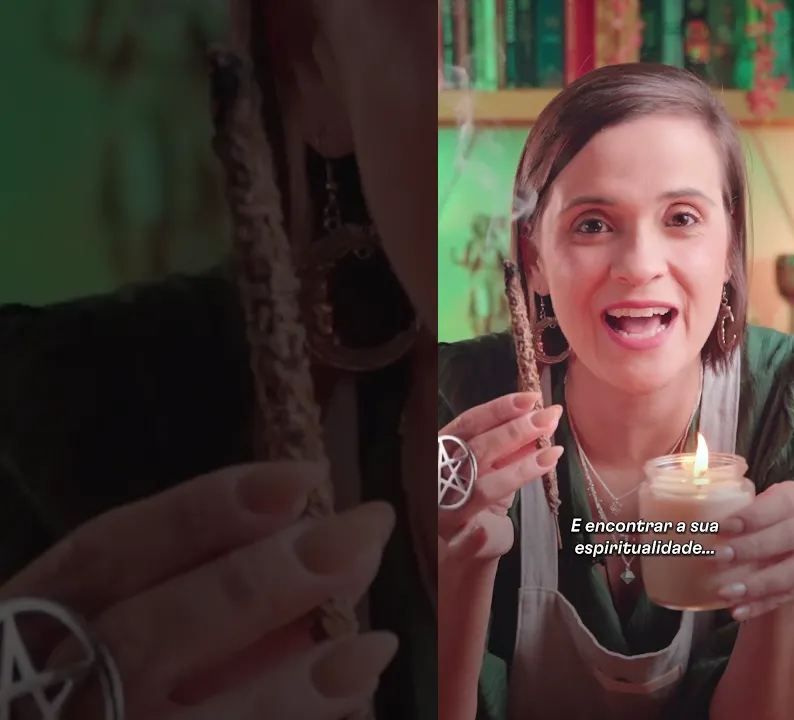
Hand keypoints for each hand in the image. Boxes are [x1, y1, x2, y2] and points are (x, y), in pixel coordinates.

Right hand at [0, 462, 396, 719]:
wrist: (82, 713)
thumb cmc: (106, 670)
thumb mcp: (131, 609)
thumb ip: (203, 579)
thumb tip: (313, 539)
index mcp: (31, 621)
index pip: (106, 555)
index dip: (202, 512)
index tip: (302, 478)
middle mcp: (48, 689)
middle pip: (144, 638)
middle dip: (257, 584)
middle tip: (360, 539)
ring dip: (287, 688)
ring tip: (374, 646)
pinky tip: (350, 694)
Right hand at [437, 392, 564, 562]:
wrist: (460, 553)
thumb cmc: (476, 500)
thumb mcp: (494, 469)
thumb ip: (512, 449)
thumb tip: (543, 421)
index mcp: (443, 453)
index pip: (469, 424)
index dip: (499, 409)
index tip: (532, 399)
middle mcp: (439, 478)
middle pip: (477, 450)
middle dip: (516, 431)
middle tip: (548, 419)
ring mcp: (444, 511)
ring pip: (480, 489)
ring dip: (517, 471)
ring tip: (551, 455)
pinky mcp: (451, 546)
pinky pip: (460, 543)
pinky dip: (472, 539)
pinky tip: (485, 532)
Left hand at [712, 481, 793, 620]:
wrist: (784, 551)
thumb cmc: (762, 523)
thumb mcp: (752, 506)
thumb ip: (729, 498)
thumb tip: (687, 500)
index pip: (781, 503)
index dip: (752, 516)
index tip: (722, 527)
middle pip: (789, 537)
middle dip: (751, 548)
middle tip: (717, 557)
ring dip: (758, 583)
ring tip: (727, 592)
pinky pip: (789, 597)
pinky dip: (761, 604)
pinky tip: (738, 610)